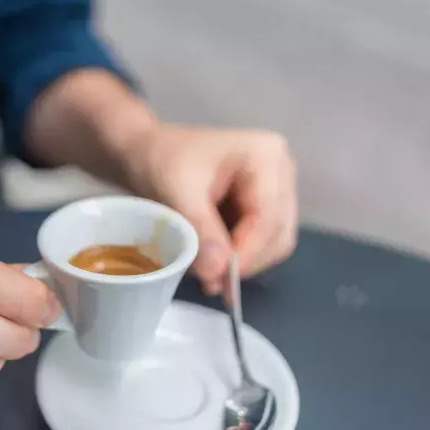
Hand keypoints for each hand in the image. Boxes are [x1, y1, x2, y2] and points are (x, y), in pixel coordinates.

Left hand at [126, 125, 297, 294]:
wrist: (148, 150)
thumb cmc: (161, 159)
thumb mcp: (177, 191)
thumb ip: (200, 230)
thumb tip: (217, 272)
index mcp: (266, 156)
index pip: (269, 217)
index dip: (247, 252)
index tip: (218, 278)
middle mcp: (281, 170)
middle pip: (278, 233)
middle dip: (246, 260)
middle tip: (209, 279)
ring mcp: (276, 188)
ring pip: (274, 242)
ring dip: (244, 262)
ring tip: (208, 272)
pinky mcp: (264, 204)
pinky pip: (262, 241)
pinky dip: (240, 256)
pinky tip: (213, 262)